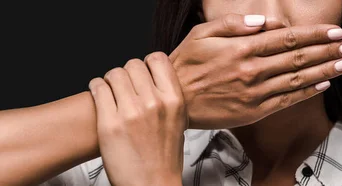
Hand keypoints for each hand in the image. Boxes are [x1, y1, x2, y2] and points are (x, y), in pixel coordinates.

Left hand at [88, 52, 185, 185]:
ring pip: (113, 73)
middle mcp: (154, 103)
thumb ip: (167, 96)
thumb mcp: (178, 120)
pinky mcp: (109, 122)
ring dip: (110, 80)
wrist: (152, 184)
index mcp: (174, 100)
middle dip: (127, 73)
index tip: (143, 72)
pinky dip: (96, 88)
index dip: (147, 64)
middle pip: (133, 64)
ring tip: (111, 92)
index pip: (158, 59)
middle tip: (125, 85)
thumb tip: (152, 76)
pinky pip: (97, 88)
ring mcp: (131, 112)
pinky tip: (101, 97)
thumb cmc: (164, 157)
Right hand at [170, 14, 341, 128]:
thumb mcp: (202, 34)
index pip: (288, 38)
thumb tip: (265, 22)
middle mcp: (253, 70)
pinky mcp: (255, 111)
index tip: (336, 32)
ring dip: (325, 70)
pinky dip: (307, 91)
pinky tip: (324, 84)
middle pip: (299, 57)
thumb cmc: (186, 65)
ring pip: (298, 78)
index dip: (315, 34)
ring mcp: (255, 92)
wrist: (173, 101)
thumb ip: (235, 25)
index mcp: (242, 48)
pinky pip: (287, 100)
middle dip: (329, 50)